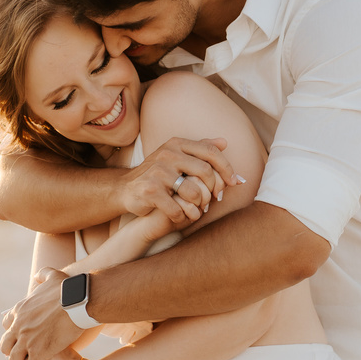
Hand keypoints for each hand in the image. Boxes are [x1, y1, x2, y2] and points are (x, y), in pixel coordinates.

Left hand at [0, 268, 82, 359]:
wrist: (78, 302)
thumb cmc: (70, 289)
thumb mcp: (53, 276)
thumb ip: (43, 275)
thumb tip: (37, 276)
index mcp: (20, 310)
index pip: (6, 325)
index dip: (14, 333)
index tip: (24, 338)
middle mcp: (19, 326)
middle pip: (5, 345)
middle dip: (14, 352)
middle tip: (27, 356)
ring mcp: (27, 340)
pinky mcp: (38, 353)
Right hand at [120, 137, 238, 225]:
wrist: (125, 188)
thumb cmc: (157, 174)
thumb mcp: (177, 156)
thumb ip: (200, 149)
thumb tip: (225, 142)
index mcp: (176, 144)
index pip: (210, 152)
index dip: (227, 168)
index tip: (234, 182)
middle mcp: (167, 154)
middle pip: (205, 172)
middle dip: (215, 189)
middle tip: (216, 200)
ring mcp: (157, 172)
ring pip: (194, 193)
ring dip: (199, 206)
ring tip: (197, 210)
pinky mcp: (149, 190)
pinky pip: (177, 208)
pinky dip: (183, 216)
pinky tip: (181, 217)